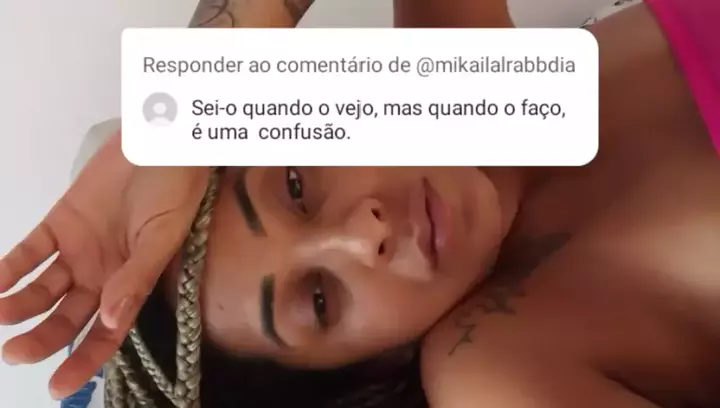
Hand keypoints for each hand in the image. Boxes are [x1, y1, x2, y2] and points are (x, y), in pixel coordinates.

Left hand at [0, 131, 210, 398]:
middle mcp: (102, 273)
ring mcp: (77, 249)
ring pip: (42, 289)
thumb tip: (109, 323)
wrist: (159, 144)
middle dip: (42, 339)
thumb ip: (135, 277)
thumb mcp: (162, 238)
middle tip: (15, 353)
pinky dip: (9, 269)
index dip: (83, 361)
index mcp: (131, 283)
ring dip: (18, 306)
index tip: (57, 387)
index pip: (105, 332)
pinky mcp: (59, 222)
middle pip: (67, 317)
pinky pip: (29, 252)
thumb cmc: (174, 192)